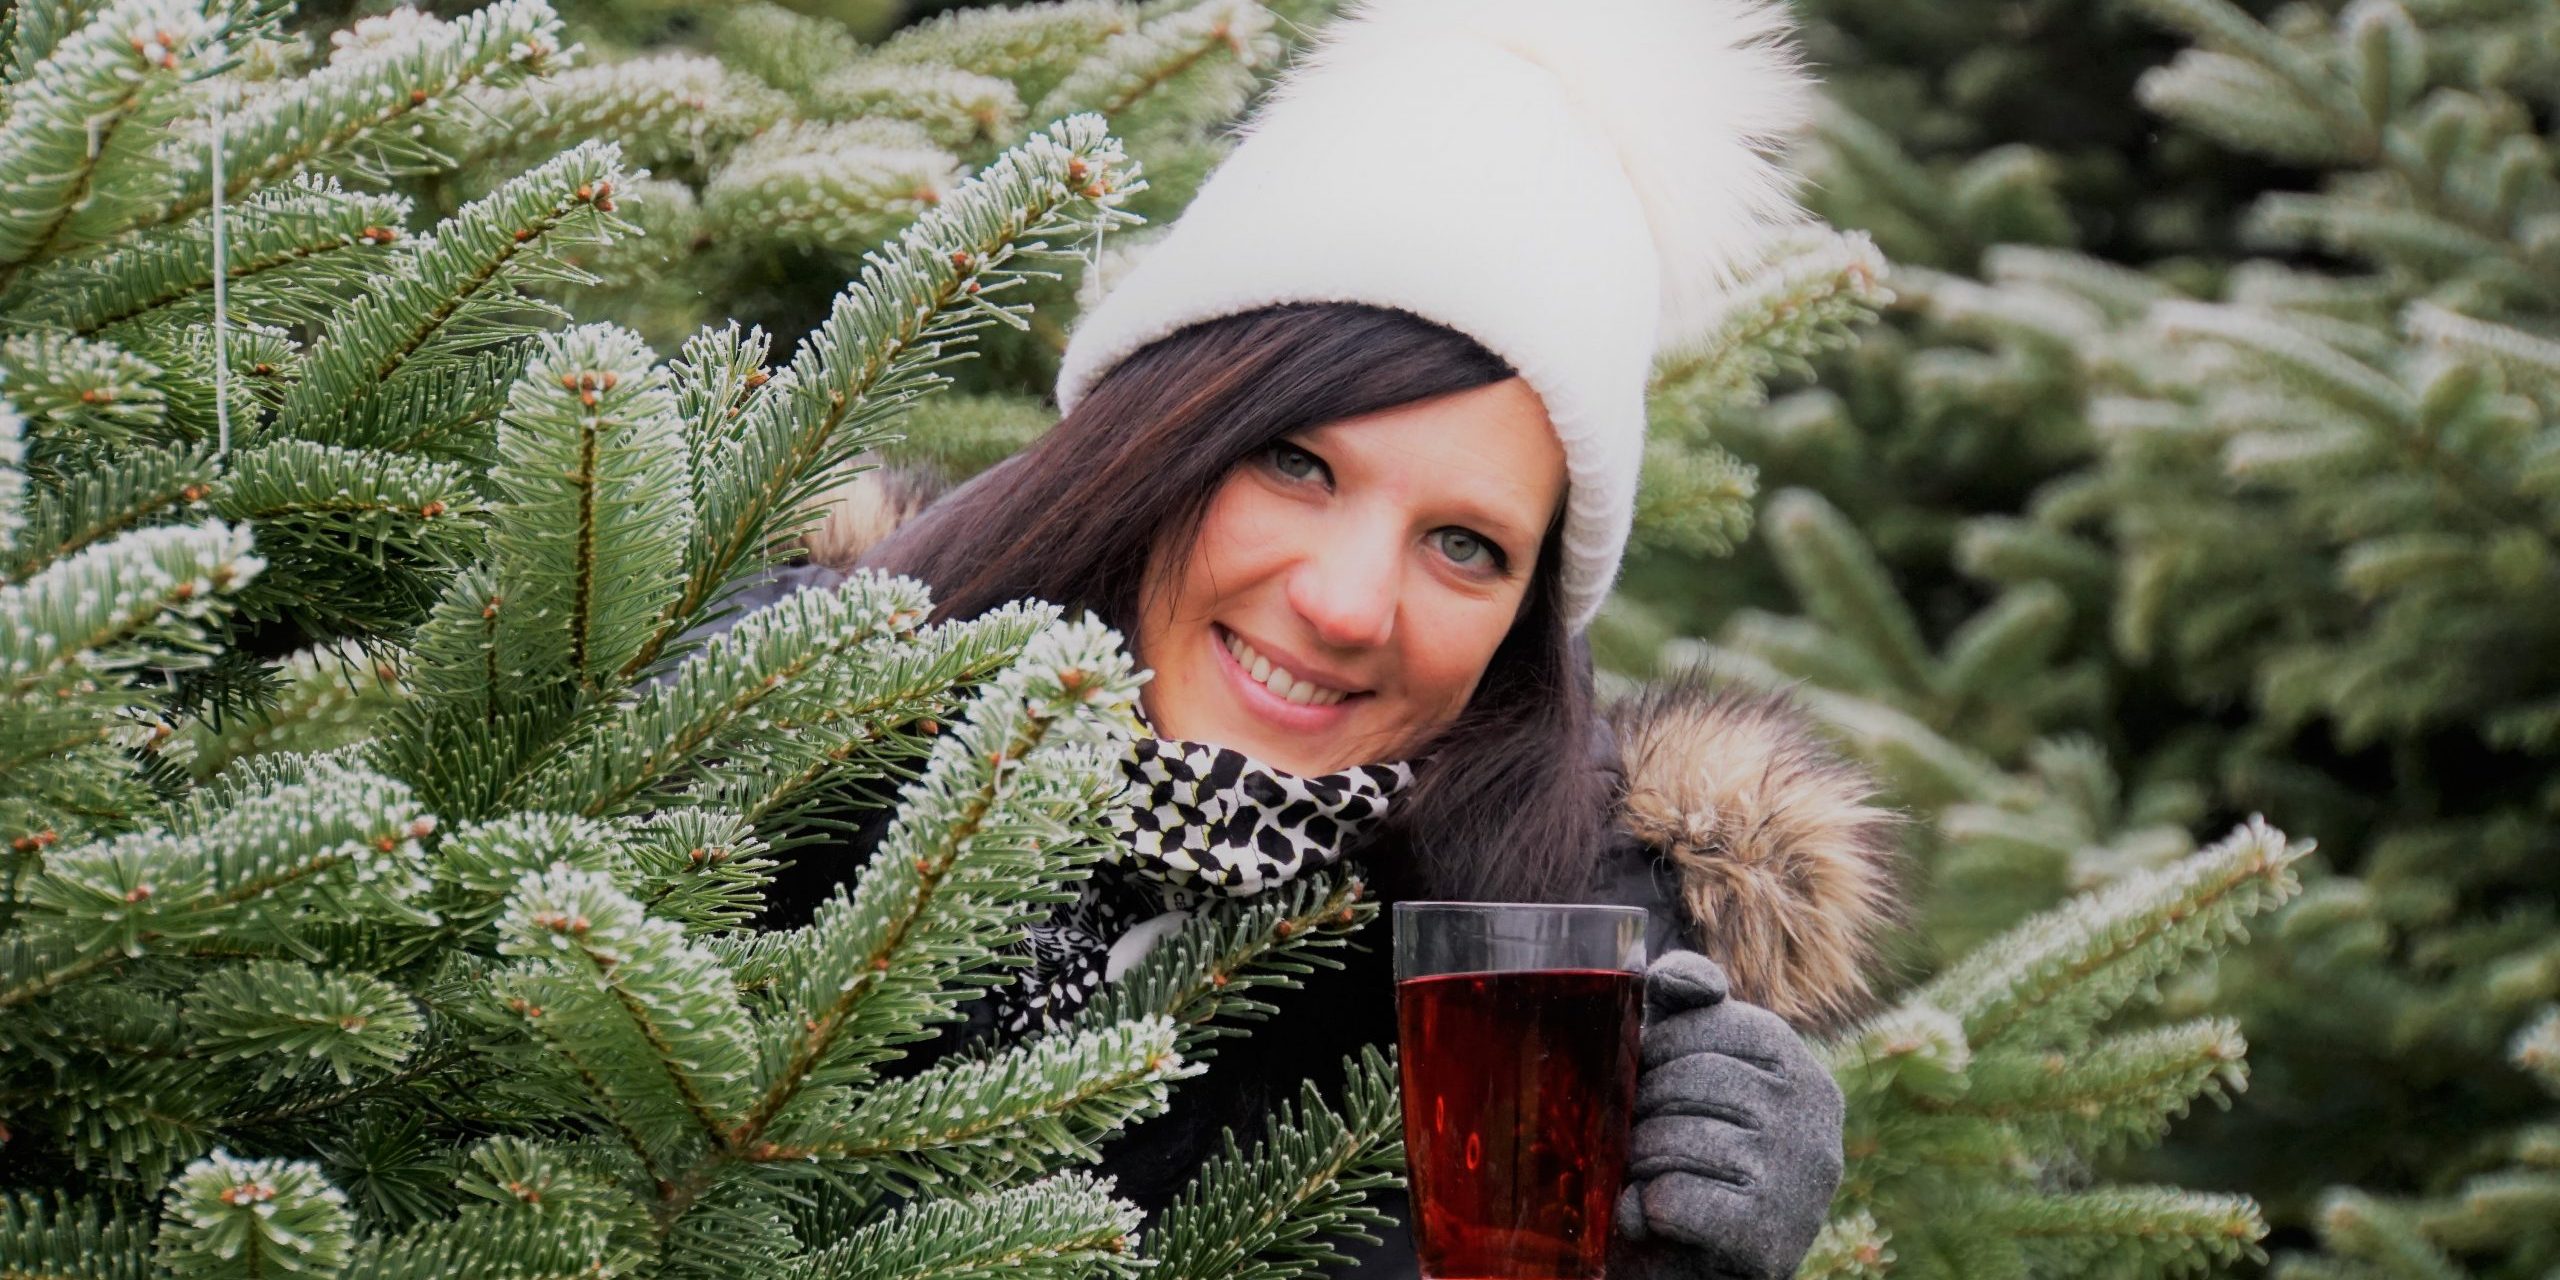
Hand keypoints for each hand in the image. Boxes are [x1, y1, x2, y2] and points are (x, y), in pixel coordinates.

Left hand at [1607, 950, 1844, 1279]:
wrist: (1705, 1265)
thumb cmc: (1692, 1154)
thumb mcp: (1690, 1070)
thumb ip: (1684, 1009)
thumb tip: (1668, 976)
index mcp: (1793, 1060)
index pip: (1705, 1019)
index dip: (1656, 1050)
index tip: (1651, 1077)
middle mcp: (1813, 1109)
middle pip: (1684, 1079)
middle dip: (1643, 1110)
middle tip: (1642, 1139)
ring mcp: (1799, 1171)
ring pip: (1673, 1138)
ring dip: (1641, 1163)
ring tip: (1649, 1177)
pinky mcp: (1772, 1232)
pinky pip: (1674, 1199)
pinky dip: (1646, 1210)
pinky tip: (1653, 1216)